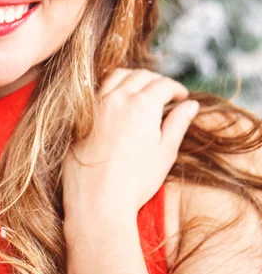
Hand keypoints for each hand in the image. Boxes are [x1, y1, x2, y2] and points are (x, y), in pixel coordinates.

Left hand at [62, 67, 198, 216]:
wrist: (97, 197)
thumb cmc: (135, 180)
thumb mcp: (165, 152)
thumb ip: (178, 124)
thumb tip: (191, 105)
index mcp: (142, 105)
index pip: (163, 84)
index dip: (176, 88)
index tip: (182, 97)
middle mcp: (117, 98)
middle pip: (141, 75)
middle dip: (157, 80)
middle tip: (166, 93)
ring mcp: (97, 103)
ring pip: (118, 75)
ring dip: (134, 77)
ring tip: (143, 90)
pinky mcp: (83, 113)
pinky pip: (100, 88)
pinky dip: (114, 85)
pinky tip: (119, 99)